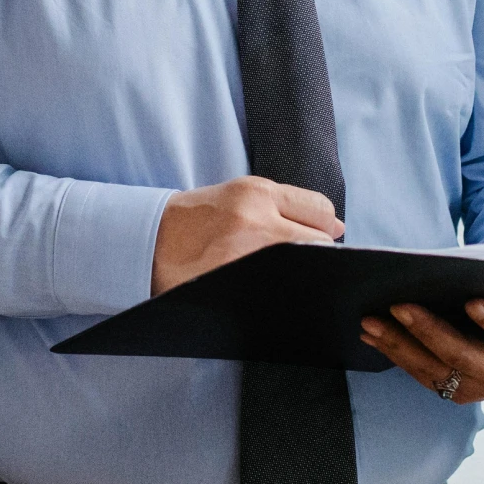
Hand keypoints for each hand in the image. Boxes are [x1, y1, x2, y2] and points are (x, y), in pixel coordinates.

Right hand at [152, 177, 342, 294]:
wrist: (147, 241)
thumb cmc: (196, 221)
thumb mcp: (236, 196)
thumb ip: (283, 205)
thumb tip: (336, 227)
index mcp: (256, 192)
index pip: (320, 209)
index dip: (323, 225)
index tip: (316, 236)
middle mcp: (256, 219)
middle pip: (321, 242)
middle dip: (317, 253)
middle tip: (297, 260)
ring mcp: (249, 254)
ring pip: (307, 266)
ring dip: (304, 273)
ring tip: (283, 274)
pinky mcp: (239, 283)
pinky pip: (282, 290)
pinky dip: (284, 291)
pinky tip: (271, 288)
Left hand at [358, 300, 483, 403]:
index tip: (471, 302)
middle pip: (463, 355)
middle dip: (428, 331)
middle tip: (397, 306)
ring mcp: (480, 387)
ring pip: (436, 370)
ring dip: (399, 346)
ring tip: (370, 323)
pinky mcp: (459, 392)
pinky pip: (424, 375)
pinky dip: (396, 355)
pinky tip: (373, 336)